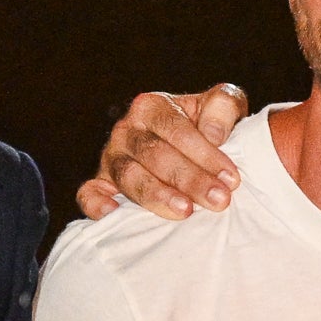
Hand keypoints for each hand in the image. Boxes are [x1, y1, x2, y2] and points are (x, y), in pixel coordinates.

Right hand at [75, 84, 249, 219]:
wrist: (188, 148)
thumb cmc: (206, 126)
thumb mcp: (221, 105)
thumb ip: (223, 106)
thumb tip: (213, 134)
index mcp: (152, 106)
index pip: (176, 129)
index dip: (205, 154)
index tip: (231, 178)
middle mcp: (127, 130)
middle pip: (154, 155)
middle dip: (189, 179)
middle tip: (218, 200)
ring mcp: (111, 158)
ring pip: (128, 176)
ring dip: (157, 195)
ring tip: (185, 212)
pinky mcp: (101, 184)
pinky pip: (89, 193)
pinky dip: (97, 203)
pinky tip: (114, 214)